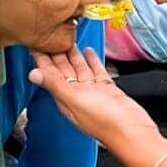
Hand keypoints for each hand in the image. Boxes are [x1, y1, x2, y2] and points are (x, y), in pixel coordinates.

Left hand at [28, 47, 164, 166]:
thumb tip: (33, 75)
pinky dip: (92, 61)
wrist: (132, 131)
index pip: (49, 75)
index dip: (42, 60)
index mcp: (65, 98)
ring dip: (73, 55)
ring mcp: (92, 93)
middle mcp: (77, 95)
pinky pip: (96, 72)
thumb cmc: (105, 121)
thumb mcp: (75, 99)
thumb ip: (55, 85)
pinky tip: (89, 51)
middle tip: (49, 36)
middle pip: (63, 70)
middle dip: (56, 54)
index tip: (35, 44)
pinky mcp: (107, 90)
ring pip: (79, 69)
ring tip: (67, 39)